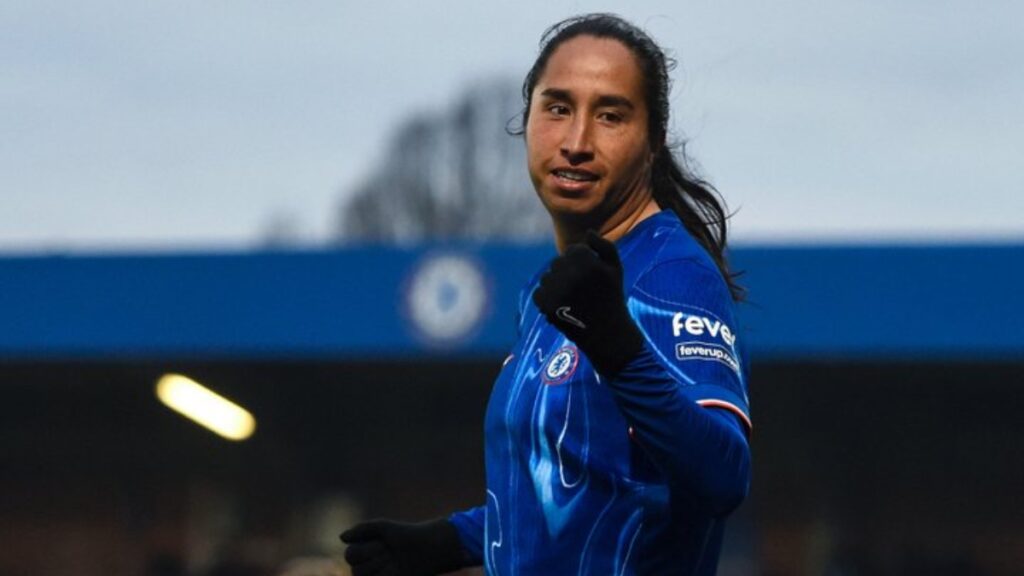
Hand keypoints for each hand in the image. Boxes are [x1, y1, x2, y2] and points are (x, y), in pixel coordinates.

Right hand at [340, 518, 467, 575]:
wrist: (427, 548)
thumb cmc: (405, 535)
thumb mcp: (383, 527)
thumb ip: (362, 529)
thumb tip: (341, 537)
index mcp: (364, 550)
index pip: (350, 555)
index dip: (365, 550)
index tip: (383, 543)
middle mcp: (368, 565)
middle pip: (356, 570)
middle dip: (374, 559)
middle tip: (390, 553)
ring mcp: (377, 575)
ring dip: (380, 568)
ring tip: (394, 562)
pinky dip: (384, 574)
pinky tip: (394, 569)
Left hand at [532, 230, 645, 374]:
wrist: (606, 334)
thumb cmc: (612, 298)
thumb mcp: (616, 269)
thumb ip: (604, 246)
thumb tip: (587, 233)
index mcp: (588, 263)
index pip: (574, 250)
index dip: (582, 263)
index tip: (590, 279)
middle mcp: (571, 275)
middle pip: (558, 262)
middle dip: (568, 273)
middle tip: (582, 292)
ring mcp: (557, 290)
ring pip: (548, 277)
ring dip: (556, 285)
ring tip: (573, 301)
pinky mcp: (546, 305)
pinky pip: (539, 292)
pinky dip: (548, 299)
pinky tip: (563, 308)